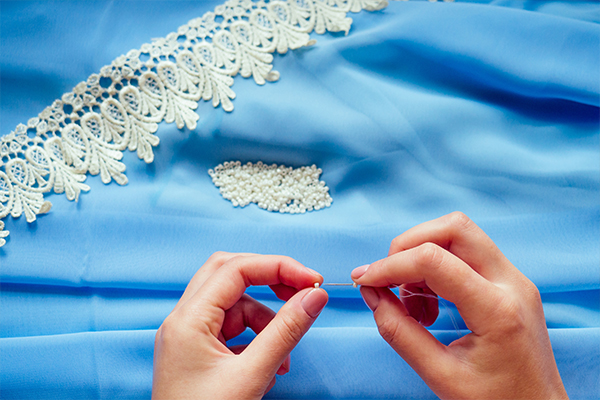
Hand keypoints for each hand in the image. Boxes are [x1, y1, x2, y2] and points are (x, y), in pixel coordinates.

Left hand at [152, 252, 327, 399]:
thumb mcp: (252, 376)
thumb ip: (286, 331)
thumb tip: (315, 295)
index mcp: (187, 320)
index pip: (236, 269)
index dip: (278, 267)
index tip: (314, 281)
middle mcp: (183, 320)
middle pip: (229, 273)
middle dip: (269, 278)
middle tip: (302, 290)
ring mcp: (188, 334)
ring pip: (234, 302)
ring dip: (266, 318)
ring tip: (285, 354)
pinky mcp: (197, 350)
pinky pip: (232, 327)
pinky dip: (256, 337)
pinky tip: (272, 364)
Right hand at [351, 212, 567, 399]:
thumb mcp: (440, 375)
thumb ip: (399, 332)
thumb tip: (371, 294)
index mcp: (497, 310)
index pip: (434, 260)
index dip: (390, 266)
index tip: (364, 280)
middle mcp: (512, 283)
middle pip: (454, 228)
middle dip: (409, 244)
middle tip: (388, 278)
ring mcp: (515, 279)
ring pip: (460, 233)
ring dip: (422, 255)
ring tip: (411, 302)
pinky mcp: (510, 281)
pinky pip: (467, 252)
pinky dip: (437, 265)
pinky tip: (428, 302)